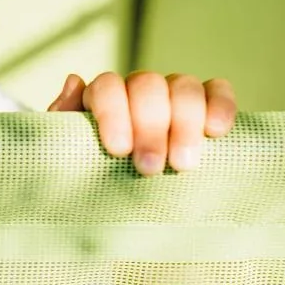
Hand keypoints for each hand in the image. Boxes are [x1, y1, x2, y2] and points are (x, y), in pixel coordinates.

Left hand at [47, 72, 235, 175]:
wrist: (121, 203)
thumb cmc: (91, 179)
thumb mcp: (69, 157)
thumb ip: (65, 121)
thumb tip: (75, 81)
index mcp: (103, 97)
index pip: (108, 86)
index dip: (113, 113)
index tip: (118, 149)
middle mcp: (139, 89)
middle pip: (148, 85)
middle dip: (150, 126)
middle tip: (149, 169)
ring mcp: (174, 95)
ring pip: (183, 86)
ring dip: (185, 123)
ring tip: (183, 165)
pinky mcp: (207, 107)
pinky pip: (216, 90)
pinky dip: (220, 104)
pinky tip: (217, 132)